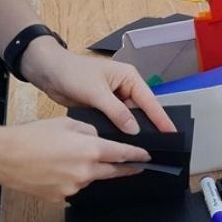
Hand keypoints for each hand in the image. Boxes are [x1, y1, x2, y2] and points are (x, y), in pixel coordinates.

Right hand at [0, 117, 151, 201]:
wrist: (4, 157)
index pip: (122, 154)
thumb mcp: (66, 124)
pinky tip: (56, 169)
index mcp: (90, 150)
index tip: (147, 157)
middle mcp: (86, 172)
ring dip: (90, 170)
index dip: (137, 156)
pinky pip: (73, 187)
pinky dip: (71, 178)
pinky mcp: (60, 198)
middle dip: (124, 168)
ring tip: (70, 158)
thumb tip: (98, 139)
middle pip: (112, 171)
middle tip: (134, 166)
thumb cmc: (33, 136)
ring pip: (90, 178)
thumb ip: (89, 131)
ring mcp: (73, 188)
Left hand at [20, 37, 174, 135]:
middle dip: (149, 127)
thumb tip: (135, 130)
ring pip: (129, 118)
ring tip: (143, 149)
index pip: (149, 101)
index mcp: (129, 78)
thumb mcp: (96, 92)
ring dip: (132, 130)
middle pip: (142, 110)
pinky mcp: (103, 107)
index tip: (172, 133)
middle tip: (160, 146)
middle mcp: (125, 87)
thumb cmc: (74, 74)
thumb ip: (117, 112)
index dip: (161, 118)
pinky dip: (119, 130)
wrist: (48, 72)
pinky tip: (122, 144)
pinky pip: (116, 120)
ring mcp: (114, 98)